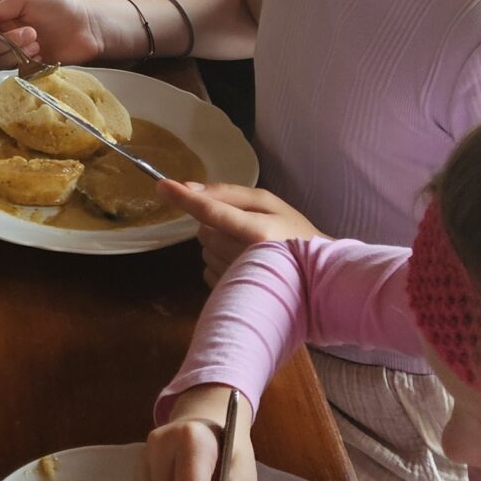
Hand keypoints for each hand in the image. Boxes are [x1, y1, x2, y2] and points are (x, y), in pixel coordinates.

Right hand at [0, 0, 119, 68]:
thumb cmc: (61, 8)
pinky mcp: (32, 72)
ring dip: (17, 51)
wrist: (89, 27)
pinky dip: (27, 63)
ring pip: (0, 63)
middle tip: (31, 32)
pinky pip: (16, 74)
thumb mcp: (27, 0)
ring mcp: (20, 58)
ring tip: (39, 42)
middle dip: (7, 40)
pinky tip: (42, 54)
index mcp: (4, 22)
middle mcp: (8, 41)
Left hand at [157, 180, 321, 285]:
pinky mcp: (231, 295)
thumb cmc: (295, 234)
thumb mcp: (270, 203)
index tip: (161, 186)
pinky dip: (218, 263)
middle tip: (242, 227)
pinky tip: (242, 265)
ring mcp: (238, 279)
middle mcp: (246, 257)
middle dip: (214, 224)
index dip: (185, 198)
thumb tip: (191, 188)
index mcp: (258, 231)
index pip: (212, 212)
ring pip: (204, 250)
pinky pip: (207, 271)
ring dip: (217, 244)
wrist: (318, 278)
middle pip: (203, 231)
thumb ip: (230, 194)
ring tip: (247, 248)